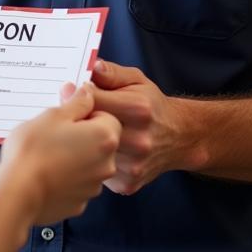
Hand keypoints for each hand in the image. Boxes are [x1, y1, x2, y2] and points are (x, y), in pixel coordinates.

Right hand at [0, 83, 119, 225]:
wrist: (17, 194)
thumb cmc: (34, 150)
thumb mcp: (54, 115)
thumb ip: (77, 103)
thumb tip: (88, 93)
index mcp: (104, 137)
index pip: (107, 117)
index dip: (87, 114)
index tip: (67, 116)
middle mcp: (106, 164)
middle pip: (100, 142)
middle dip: (82, 136)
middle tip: (54, 133)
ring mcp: (93, 187)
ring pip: (88, 164)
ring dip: (74, 157)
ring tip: (46, 154)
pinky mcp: (79, 204)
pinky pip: (76, 184)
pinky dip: (66, 178)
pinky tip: (45, 173)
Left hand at [88, 59, 200, 194]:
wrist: (179, 137)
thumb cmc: (152, 105)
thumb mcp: (136, 80)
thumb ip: (112, 73)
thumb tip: (93, 68)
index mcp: (139, 109)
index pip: (93, 100)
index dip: (78, 96)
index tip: (72, 93)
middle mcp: (139, 139)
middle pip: (88, 128)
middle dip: (78, 119)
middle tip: (76, 114)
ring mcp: (134, 165)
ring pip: (89, 152)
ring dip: (83, 142)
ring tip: (86, 132)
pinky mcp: (128, 182)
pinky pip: (96, 170)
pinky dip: (93, 160)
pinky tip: (99, 151)